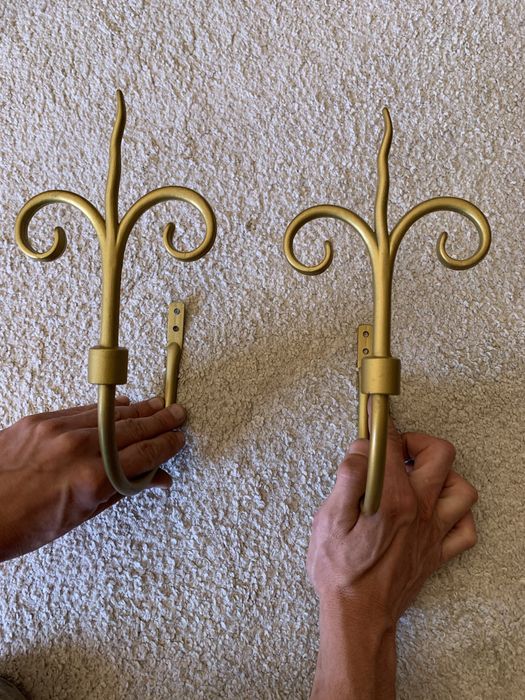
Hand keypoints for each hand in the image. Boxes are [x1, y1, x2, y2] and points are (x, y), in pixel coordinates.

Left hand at [0, 396, 185, 561]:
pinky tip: (122, 407)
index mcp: (91, 479)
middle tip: (177, 414)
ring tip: (157, 406)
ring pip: (110, 414)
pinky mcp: (40, 421)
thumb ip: (120, 491)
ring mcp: (57, 431)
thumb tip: (152, 479)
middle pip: (133, 430)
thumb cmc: (20, 525)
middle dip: (160, 421)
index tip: (178, 440)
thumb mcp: (78, 517)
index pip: (143, 455)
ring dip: (138, 410)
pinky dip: (106, 409)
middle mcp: (77, 449)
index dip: (166, 445)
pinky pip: (83, 409)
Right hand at [307, 414, 477, 698]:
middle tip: (395, 451)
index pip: (392, 445)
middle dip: (417, 441)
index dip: (379, 429)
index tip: (371, 424)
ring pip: (462, 488)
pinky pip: (466, 527)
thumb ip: (348, 478)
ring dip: (442, 476)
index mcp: (392, 498)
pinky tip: (433, 511)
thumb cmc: (339, 572)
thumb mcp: (328, 519)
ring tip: (416, 478)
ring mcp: (433, 532)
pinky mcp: (437, 552)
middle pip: (440, 454)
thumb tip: (360, 450)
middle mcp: (420, 510)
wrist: (359, 617)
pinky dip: (456, 514)